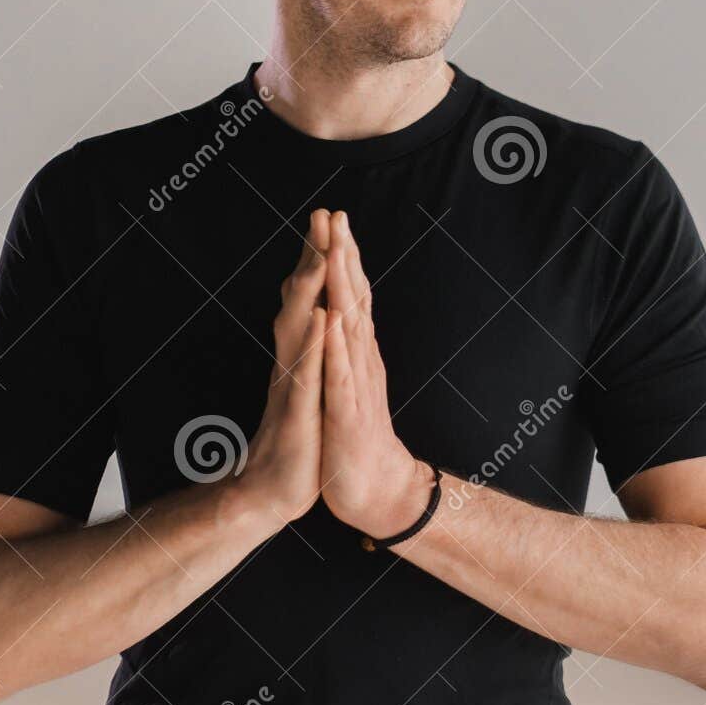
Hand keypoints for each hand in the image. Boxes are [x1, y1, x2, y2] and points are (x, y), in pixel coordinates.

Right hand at [237, 209, 328, 527]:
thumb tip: (306, 321)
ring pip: (299, 328)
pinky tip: (320, 318)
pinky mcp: (296, 412)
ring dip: (309, 290)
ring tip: (320, 253)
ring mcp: (291, 386)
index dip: (318, 259)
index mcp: (298, 356)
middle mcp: (291, 363)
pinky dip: (312, 343)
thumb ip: (301, 355)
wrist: (271, 494)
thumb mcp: (303, 392)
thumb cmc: (293, 444)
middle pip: (299, 301)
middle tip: (322, 214)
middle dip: (312, 256)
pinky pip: (305, 372)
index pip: (308, 299)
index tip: (329, 221)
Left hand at [320, 209, 432, 538]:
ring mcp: (354, 384)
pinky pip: (340, 373)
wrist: (374, 491)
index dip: (342, 256)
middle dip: (344, 255)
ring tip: (337, 250)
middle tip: (336, 213)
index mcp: (355, 353)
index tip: (332, 218)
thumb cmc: (353, 437)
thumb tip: (340, 315)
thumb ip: (345, 350)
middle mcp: (360, 361)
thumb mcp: (344, 385)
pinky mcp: (346, 411)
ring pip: (349, 327)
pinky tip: (331, 319)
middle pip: (353, 299)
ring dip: (343, 288)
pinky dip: (335, 345)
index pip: (350, 296)